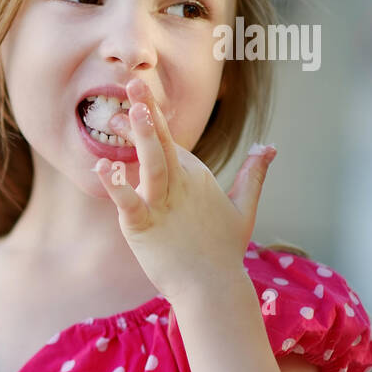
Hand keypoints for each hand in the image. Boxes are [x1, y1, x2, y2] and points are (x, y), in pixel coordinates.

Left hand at [90, 77, 276, 304]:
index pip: (169, 139)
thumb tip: (269, 147)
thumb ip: (252, 174)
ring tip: (128, 112)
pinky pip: (128, 202)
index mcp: (195, 177)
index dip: (152, 115)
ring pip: (152, 166)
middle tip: (133, 83)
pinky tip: (102, 168)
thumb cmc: (222, 249)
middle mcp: (180, 185)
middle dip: (147, 112)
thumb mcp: (243, 207)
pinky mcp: (144, 227)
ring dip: (142, 139)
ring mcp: (162, 205)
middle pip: (161, 143)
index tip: (137, 91)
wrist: (212, 288)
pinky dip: (116, 186)